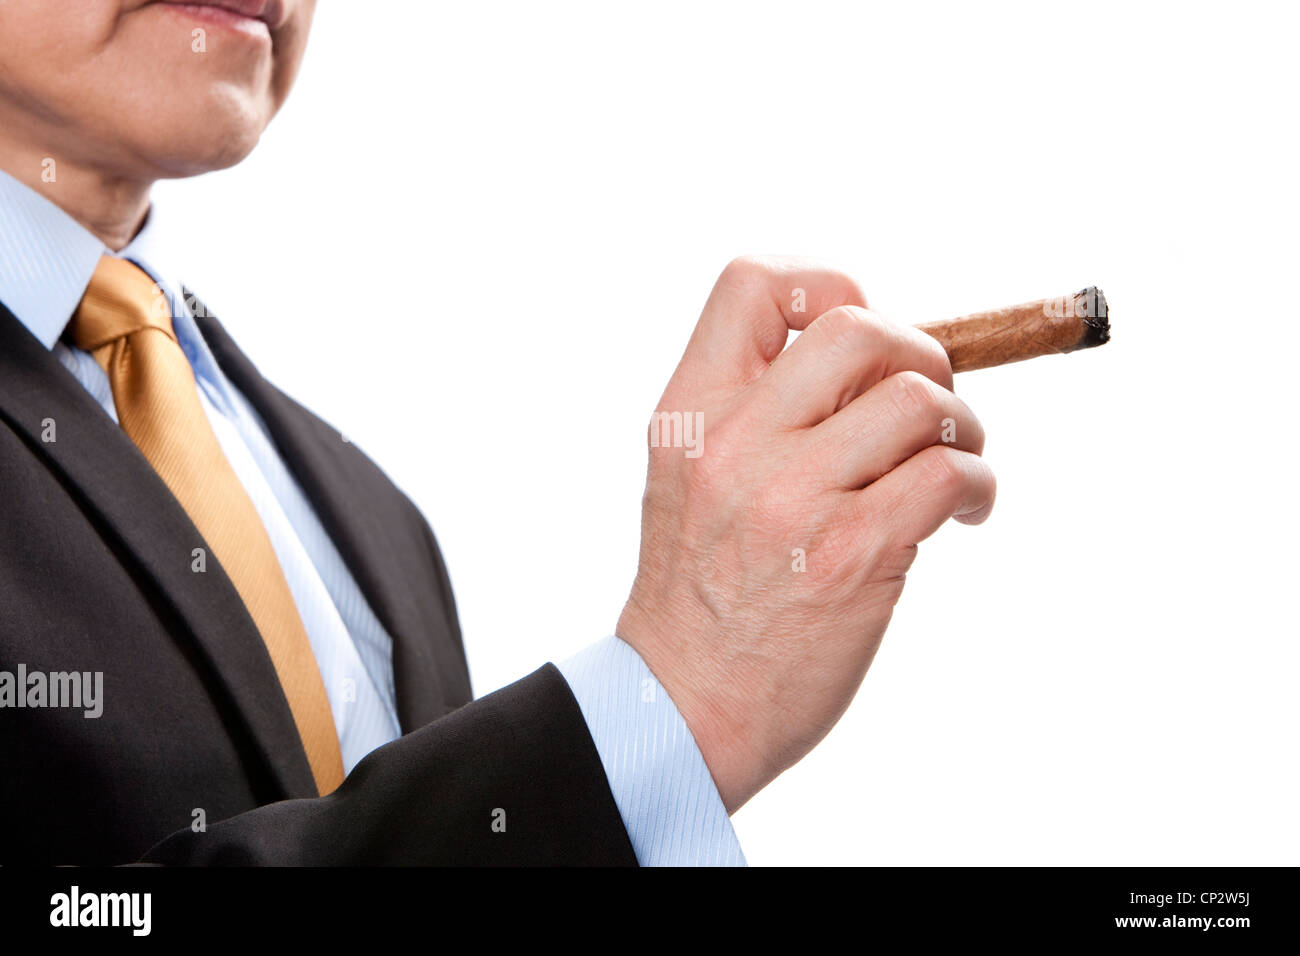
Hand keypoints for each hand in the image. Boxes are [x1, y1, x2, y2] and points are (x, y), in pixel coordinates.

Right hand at [616, 256, 995, 813]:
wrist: (683, 706)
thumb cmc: (699, 593)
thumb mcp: (689, 477)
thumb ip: (754, 409)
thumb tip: (872, 358)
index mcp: (691, 413)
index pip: (751, 283)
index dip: (822, 284)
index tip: (856, 341)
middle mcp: (737, 443)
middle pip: (858, 326)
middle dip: (920, 352)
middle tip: (928, 403)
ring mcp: (793, 498)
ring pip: (919, 399)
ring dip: (961, 426)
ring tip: (953, 464)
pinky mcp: (852, 555)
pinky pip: (948, 474)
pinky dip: (976, 485)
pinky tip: (961, 513)